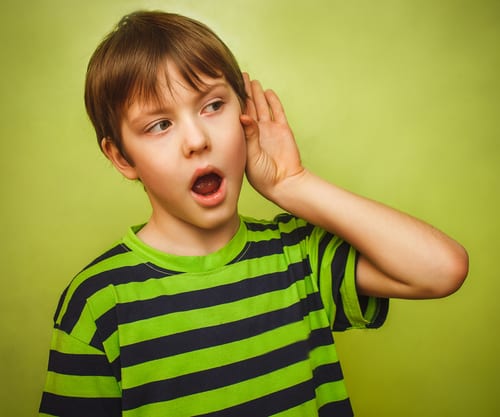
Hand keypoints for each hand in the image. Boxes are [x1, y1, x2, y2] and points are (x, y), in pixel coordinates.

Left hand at [240, 73, 303, 200]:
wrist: (284, 182)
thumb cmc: (263, 175)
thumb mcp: (251, 156)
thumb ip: (249, 136)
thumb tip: (243, 116)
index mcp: (244, 137)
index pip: (237, 114)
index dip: (233, 101)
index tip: (226, 88)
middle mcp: (256, 131)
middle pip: (249, 106)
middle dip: (244, 92)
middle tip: (239, 75)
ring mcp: (269, 129)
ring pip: (262, 106)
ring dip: (257, 93)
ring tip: (251, 80)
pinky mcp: (282, 129)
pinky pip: (277, 111)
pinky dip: (273, 101)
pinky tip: (268, 92)